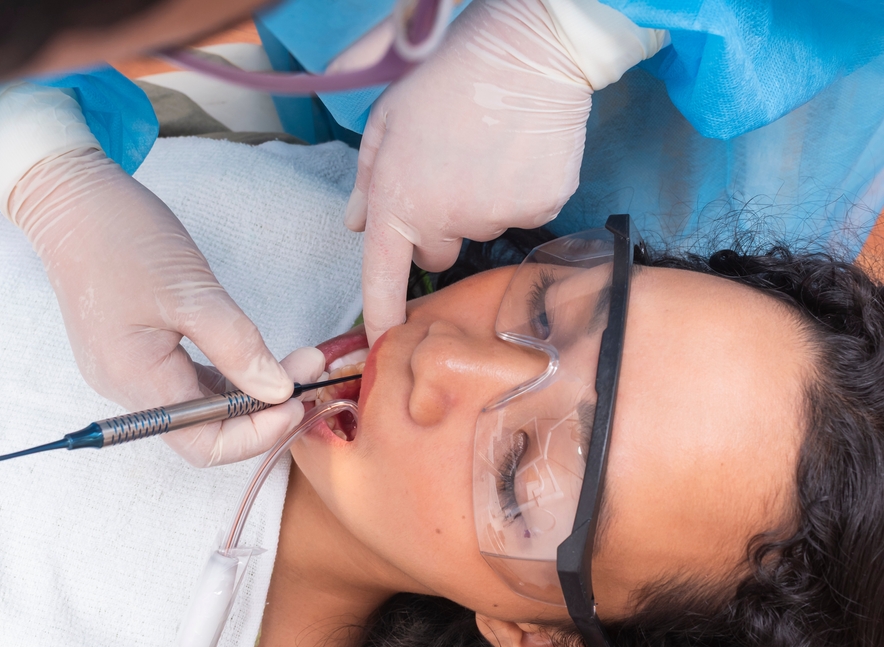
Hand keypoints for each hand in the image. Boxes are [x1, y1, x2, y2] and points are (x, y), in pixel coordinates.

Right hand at [6, 147, 319, 465]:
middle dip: (261, 411)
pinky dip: (226, 375)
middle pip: (203, 431)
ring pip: (198, 406)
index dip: (257, 434)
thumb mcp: (192, 291)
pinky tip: (256, 357)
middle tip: (307, 374)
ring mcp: (128, 370)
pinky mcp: (135, 352)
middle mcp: (127, 387)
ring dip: (248, 392)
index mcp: (134, 379)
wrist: (70, 200)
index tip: (297, 399)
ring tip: (293, 363)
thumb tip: (279, 392)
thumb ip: (237, 347)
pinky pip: (186, 381)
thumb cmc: (124, 236)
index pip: (203, 444)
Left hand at [346, 0, 664, 343]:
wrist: (524, 51)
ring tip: (486, 150)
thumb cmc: (445, 78)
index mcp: (399, 201)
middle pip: (436, 255)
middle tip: (449, 174)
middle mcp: (445, 222)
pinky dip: (519, 193)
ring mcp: (495, 218)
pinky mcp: (539, 210)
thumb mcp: (387, 121)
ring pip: (480, 231)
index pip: (382, 277)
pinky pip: (523, 215)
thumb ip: (366, 179)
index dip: (381, 317)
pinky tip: (519, 153)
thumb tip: (356, 224)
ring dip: (479, 204)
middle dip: (438, 227)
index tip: (383, 346)